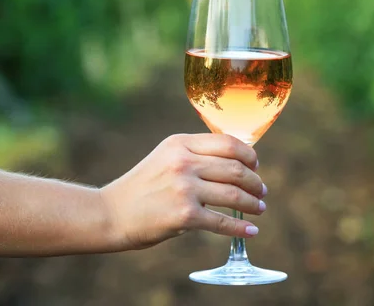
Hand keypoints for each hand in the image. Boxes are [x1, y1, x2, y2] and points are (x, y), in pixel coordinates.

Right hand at [99, 134, 266, 250]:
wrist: (112, 213)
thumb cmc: (143, 187)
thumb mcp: (166, 158)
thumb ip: (195, 155)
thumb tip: (236, 163)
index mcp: (180, 144)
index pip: (228, 143)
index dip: (249, 155)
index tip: (255, 166)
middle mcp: (183, 162)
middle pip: (236, 169)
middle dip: (255, 182)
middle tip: (262, 191)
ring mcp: (184, 189)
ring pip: (234, 195)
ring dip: (253, 204)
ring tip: (260, 209)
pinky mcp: (184, 216)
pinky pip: (222, 221)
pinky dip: (241, 228)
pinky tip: (250, 231)